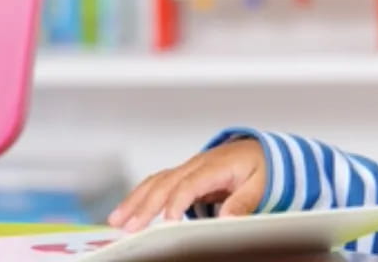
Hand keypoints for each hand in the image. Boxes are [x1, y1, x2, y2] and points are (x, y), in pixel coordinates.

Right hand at [107, 139, 266, 231]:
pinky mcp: (184, 175)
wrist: (260, 150)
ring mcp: (189, 168)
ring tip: (117, 220)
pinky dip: (140, 196)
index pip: (191, 183)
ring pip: (157, 181)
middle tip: (131, 227)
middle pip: (167, 182)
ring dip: (135, 200)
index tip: (169, 221)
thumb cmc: (260, 165)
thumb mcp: (260, 183)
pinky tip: (127, 211)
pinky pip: (158, 183)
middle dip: (146, 204)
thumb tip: (229, 218)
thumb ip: (243, 201)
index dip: (178, 201)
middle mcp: (198, 164)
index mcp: (217, 164)